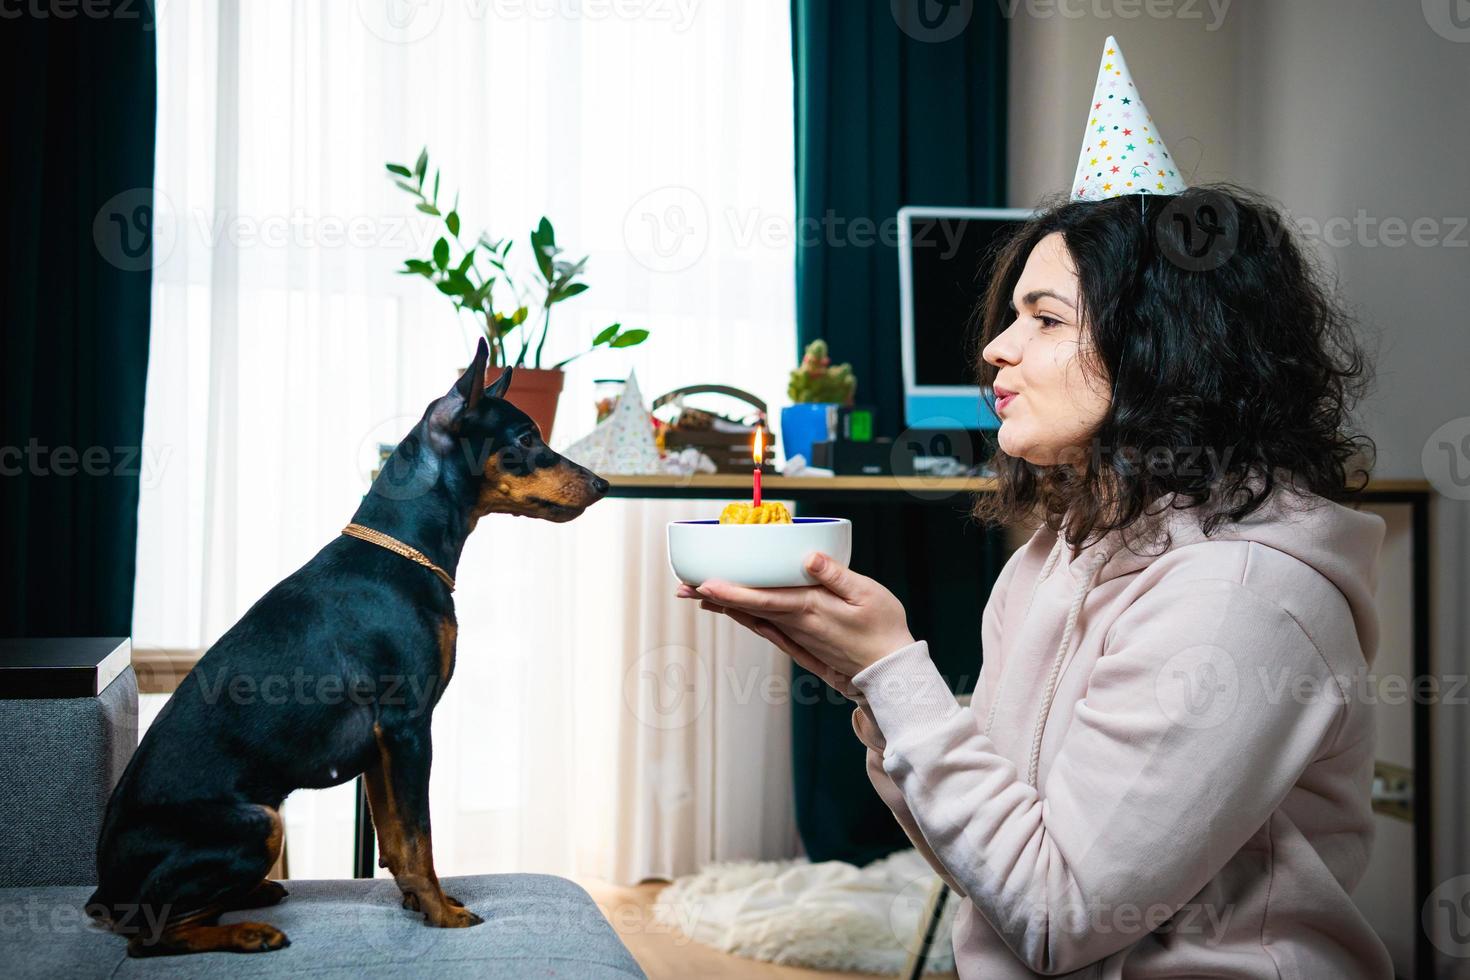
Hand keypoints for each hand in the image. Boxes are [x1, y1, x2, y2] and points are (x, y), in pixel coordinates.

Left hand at [674, 552, 914, 678]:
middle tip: (682, 588)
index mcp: (810, 608)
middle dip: (714, 596)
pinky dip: (745, 619)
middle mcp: (796, 624)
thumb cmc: (884, 629)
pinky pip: (766, 630)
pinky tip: (733, 613)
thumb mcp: (867, 594)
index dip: (730, 591)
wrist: (890, 672)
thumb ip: (835, 575)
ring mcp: (797, 637)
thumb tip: (808, 556)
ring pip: (753, 619)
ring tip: (697, 597)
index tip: (703, 584)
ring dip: (724, 606)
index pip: (761, 598)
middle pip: (748, 608)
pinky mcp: (802, 645)